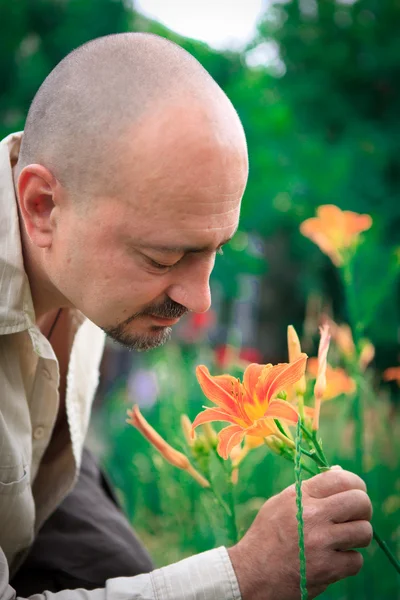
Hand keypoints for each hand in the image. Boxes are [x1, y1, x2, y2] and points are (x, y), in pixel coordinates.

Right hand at [228, 468, 372, 599]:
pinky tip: (333, 560)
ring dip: (357, 537)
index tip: (356, 492)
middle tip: (354, 517)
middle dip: (363, 510)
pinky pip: (357, 560)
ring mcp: (321, 543)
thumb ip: (311, 489)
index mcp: (300, 496)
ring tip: (342, 540)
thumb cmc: (267, 535)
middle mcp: (312, 515)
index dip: (356, 484)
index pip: (341, 479)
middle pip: (360, 502)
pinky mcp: (328, 569)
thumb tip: (340, 473)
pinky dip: (348, 562)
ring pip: (364, 531)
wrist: (252, 574)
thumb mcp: (281, 503)